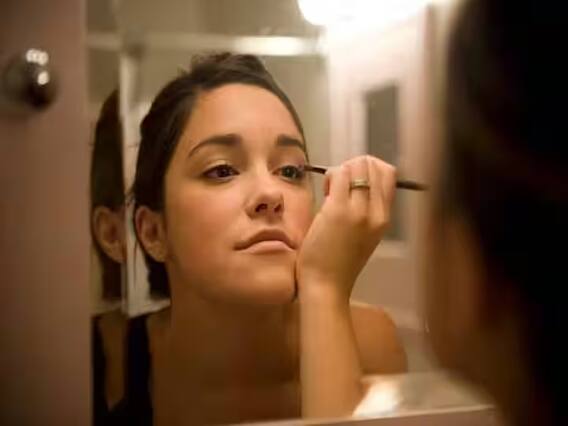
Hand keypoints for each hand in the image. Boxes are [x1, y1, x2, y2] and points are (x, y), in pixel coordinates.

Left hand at [296, 155, 395, 298]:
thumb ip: (366, 212)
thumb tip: (355, 184)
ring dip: (341, 171)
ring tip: (331, 191)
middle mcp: (377, 212)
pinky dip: (330, 176)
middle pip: (375, 165)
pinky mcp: (337, 210)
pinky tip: (324, 194)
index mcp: (385, 218)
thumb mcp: (365, 236)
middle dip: (355, 166)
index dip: (368, 170)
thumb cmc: (340, 264)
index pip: (388, 174)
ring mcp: (359, 210)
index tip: (352, 185)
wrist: (327, 286)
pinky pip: (338, 174)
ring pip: (357, 166)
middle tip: (339, 185)